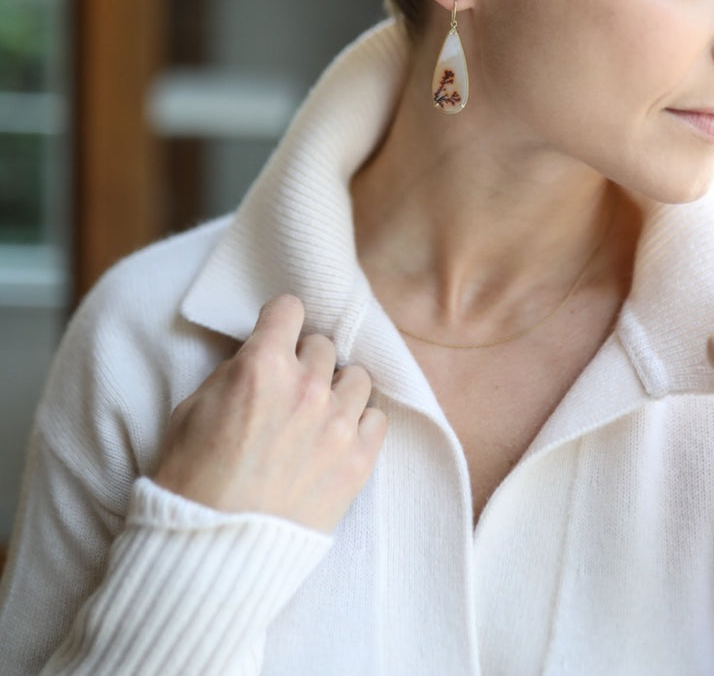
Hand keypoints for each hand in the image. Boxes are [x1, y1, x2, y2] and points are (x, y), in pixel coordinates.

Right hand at [153, 294, 386, 531]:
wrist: (211, 550)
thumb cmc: (191, 479)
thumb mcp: (193, 407)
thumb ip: (233, 372)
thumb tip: (258, 358)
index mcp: (262, 365)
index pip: (290, 308)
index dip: (279, 321)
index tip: (276, 334)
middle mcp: (306, 386)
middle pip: (323, 345)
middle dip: (304, 361)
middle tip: (288, 388)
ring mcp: (337, 424)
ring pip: (357, 376)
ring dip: (337, 389)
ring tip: (318, 413)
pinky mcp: (358, 460)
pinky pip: (377, 418)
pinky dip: (360, 423)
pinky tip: (337, 438)